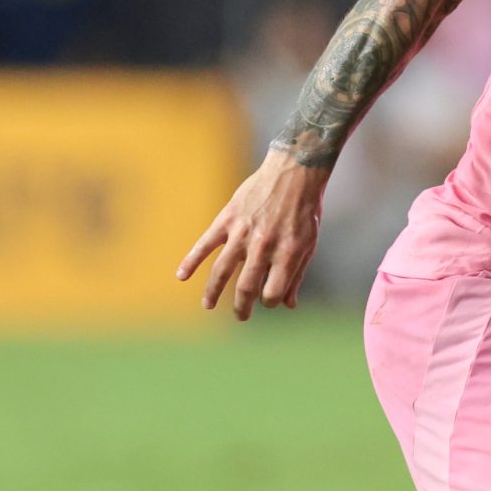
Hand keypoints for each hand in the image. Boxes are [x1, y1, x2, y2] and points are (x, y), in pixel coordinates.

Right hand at [176, 148, 330, 319]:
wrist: (294, 173)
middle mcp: (264, 247)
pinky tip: (182, 276)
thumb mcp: (309, 244)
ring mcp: (243, 233)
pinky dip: (191, 260)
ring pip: (222, 270)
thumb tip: (288, 305)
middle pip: (246, 287)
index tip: (267, 300)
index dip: (269, 301)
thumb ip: (296, 275)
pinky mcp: (228, 220)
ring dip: (213, 292)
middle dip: (242, 306)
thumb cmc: (305, 211)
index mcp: (287, 254)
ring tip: (208, 306)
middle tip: (241, 316)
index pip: (272, 293)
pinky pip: (205, 244)